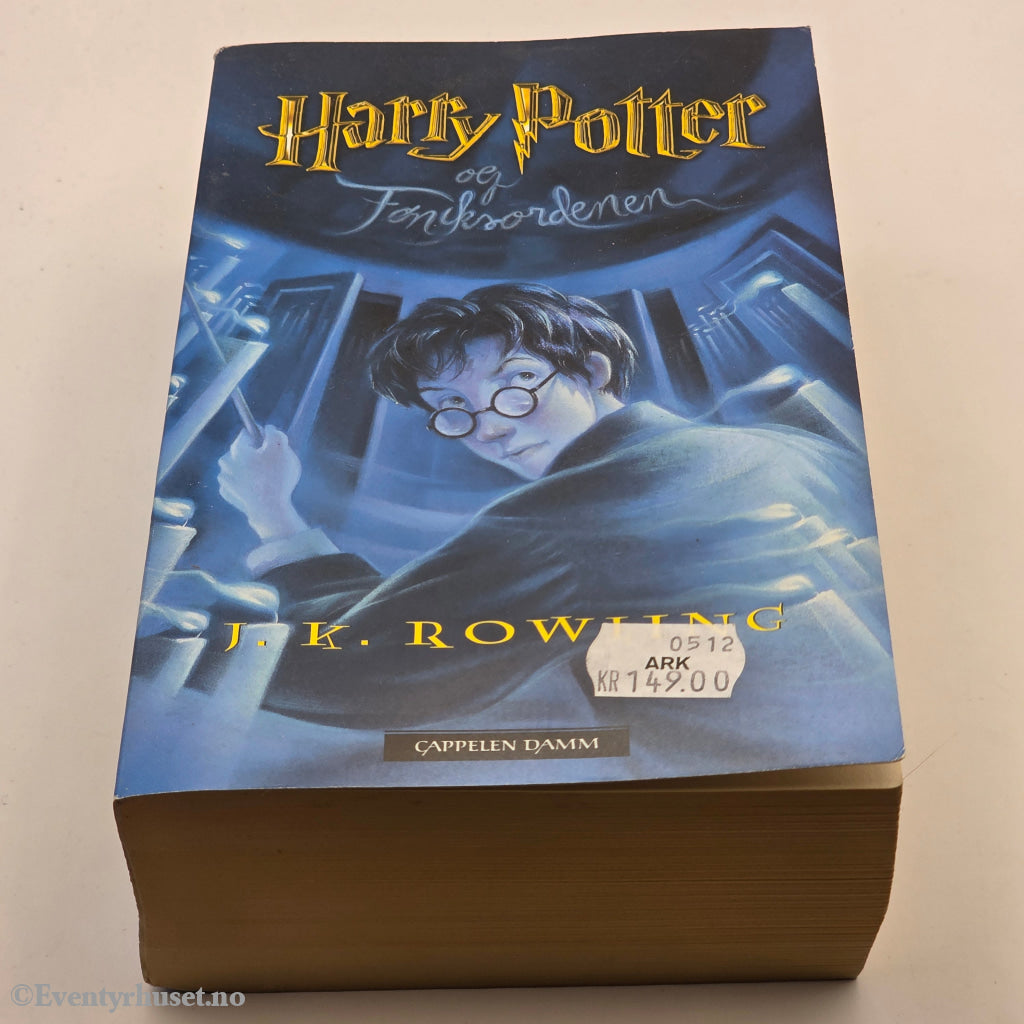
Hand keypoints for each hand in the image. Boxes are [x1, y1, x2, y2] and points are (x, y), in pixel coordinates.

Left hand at [218, 425, 308, 541]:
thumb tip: (268, 429)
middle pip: (241, 451)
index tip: (271, 446)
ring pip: (238, 468)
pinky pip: (237, 484)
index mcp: (236, 449)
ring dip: (249, 470)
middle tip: (271, 464)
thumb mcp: (282, 448)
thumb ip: (275, 433)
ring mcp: (225, 481)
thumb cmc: (276, 477)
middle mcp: (225, 463)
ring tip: (266, 479)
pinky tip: (257, 489)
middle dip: (254, 455)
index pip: (247, 433)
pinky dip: (246, 485)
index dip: (262, 437)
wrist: (270, 510)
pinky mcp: (228, 495)